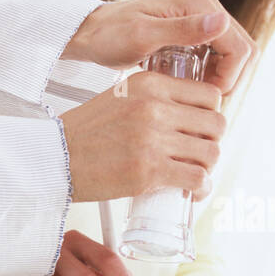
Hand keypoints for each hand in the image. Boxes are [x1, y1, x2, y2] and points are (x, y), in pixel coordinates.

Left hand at [62, 0, 257, 98]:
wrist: (91, 34)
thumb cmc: (110, 35)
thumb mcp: (143, 36)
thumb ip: (182, 30)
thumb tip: (222, 22)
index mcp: (198, 2)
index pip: (239, 45)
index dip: (230, 76)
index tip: (204, 96)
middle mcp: (204, 6)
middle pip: (241, 50)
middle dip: (228, 78)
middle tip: (201, 99)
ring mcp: (200, 18)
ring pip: (232, 55)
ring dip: (220, 77)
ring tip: (192, 94)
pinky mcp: (193, 31)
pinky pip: (216, 56)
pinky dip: (209, 74)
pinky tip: (188, 86)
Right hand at [62, 67, 225, 203]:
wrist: (57, 157)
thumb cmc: (86, 131)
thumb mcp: (122, 96)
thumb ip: (154, 98)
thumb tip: (189, 115)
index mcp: (150, 84)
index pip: (210, 95)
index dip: (210, 115)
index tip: (201, 129)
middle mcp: (155, 107)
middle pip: (217, 124)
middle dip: (211, 141)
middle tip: (197, 152)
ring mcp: (153, 139)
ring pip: (211, 153)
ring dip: (206, 167)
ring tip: (192, 172)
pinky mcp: (149, 170)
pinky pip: (198, 179)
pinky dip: (200, 188)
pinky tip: (190, 191)